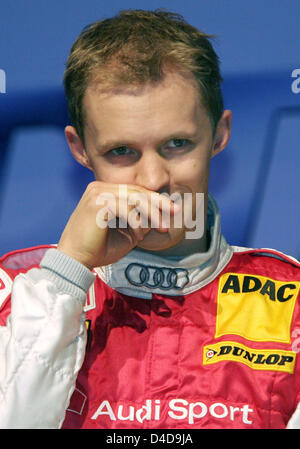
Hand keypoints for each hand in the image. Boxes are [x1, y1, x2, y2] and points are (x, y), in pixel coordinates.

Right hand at [57, 181, 175, 268]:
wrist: (75, 261)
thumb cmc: (98, 249)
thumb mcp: (126, 233)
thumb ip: (140, 221)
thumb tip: (160, 215)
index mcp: (104, 192)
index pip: (134, 191)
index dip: (155, 199)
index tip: (172, 210)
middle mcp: (99, 188)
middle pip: (136, 191)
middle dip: (158, 203)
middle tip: (175, 212)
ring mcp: (96, 194)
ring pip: (133, 198)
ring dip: (151, 214)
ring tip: (161, 228)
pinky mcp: (96, 204)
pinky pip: (124, 208)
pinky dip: (135, 222)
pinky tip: (139, 236)